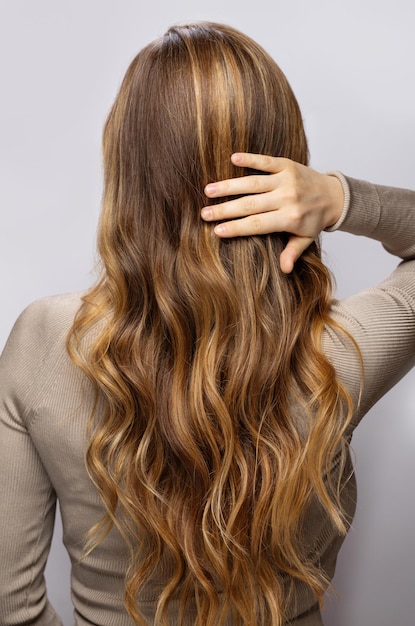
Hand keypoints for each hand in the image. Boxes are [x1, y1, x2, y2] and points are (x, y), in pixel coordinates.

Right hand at [202, 153, 343, 272]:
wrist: (334, 194)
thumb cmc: (314, 219)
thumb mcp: (305, 239)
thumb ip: (292, 253)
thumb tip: (284, 270)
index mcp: (290, 218)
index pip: (256, 225)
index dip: (236, 228)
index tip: (217, 231)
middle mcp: (287, 198)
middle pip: (249, 205)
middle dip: (225, 210)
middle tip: (204, 214)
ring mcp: (286, 180)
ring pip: (252, 184)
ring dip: (229, 186)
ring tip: (208, 190)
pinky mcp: (287, 165)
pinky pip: (266, 162)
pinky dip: (250, 159)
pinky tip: (233, 158)